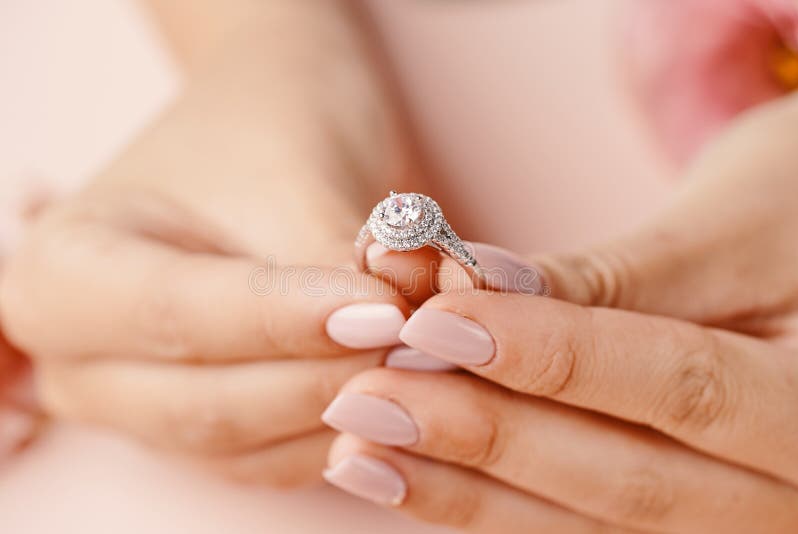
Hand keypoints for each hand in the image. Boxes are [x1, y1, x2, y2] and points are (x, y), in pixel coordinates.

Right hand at [0, 1, 417, 486]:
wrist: (269, 124)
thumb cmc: (266, 127)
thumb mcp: (295, 178)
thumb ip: (335, 266)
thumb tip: (404, 328)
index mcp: (64, 268)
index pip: (174, 313)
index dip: (283, 319)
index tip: (383, 309)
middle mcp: (83, 355)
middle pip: (201, 402)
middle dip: (321, 377)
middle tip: (416, 339)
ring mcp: (142, 402)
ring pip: (243, 445)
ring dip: (343, 409)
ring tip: (423, 355)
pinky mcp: (206, 425)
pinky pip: (272, 458)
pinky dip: (340, 429)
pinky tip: (399, 386)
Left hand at [320, 94, 797, 530]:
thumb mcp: (742, 220)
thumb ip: (620, 275)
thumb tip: (481, 284)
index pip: (683, 387)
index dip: (553, 356)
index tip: (433, 322)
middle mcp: (794, 496)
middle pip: (629, 480)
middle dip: (487, 437)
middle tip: (364, 397)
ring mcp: (739, 521)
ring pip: (596, 523)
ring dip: (468, 490)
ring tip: (358, 450)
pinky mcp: (685, 518)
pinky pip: (584, 523)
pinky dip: (493, 503)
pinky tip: (407, 476)